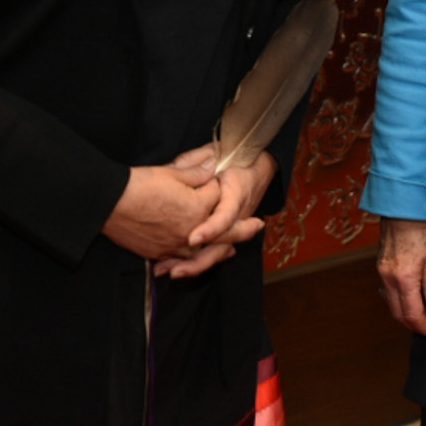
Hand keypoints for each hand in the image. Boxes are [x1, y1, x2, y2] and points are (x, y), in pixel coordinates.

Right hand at [102, 163, 221, 261]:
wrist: (110, 203)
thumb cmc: (139, 185)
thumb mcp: (171, 172)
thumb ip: (197, 171)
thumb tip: (212, 165)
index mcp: (199, 208)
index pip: (219, 196)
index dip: (213, 185)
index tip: (208, 181)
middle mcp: (192, 231)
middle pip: (220, 229)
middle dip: (229, 222)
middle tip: (238, 219)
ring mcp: (176, 246)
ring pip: (204, 250)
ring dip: (211, 244)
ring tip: (220, 243)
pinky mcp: (160, 254)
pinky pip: (181, 259)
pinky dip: (187, 254)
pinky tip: (188, 249)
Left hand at [152, 147, 275, 278]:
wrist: (257, 165)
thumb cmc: (231, 157)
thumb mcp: (212, 153)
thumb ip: (194, 163)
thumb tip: (176, 170)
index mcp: (235, 193)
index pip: (225, 217)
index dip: (211, 230)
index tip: (193, 239)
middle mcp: (237, 215)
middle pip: (220, 246)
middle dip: (197, 261)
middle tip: (175, 270)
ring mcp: (234, 227)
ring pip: (217, 254)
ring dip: (193, 266)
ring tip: (169, 272)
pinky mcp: (228, 233)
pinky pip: (213, 252)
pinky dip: (195, 261)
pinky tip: (175, 268)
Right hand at [376, 218, 425, 337]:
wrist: (402, 210)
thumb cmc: (421, 230)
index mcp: (404, 278)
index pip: (412, 314)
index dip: (424, 327)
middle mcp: (388, 278)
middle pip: (398, 314)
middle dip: (413, 325)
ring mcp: (381, 273)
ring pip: (391, 304)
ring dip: (405, 314)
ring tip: (423, 314)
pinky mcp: (380, 267)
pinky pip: (386, 292)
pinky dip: (398, 302)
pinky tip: (409, 298)